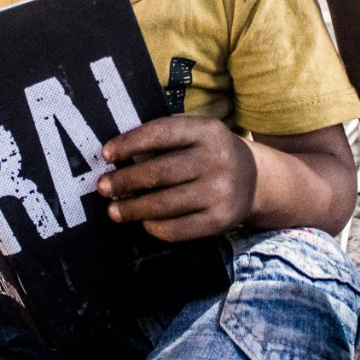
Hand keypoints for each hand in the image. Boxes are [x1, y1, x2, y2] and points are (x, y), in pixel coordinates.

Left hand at [97, 115, 256, 240]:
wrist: (256, 179)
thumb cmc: (210, 153)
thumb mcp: (196, 134)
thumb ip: (163, 140)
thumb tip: (116, 158)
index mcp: (206, 131)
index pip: (160, 134)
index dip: (129, 144)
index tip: (106, 154)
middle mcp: (216, 160)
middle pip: (159, 173)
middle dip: (124, 181)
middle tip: (103, 187)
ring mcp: (220, 192)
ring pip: (164, 204)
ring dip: (133, 208)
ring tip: (113, 210)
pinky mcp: (219, 221)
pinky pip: (178, 229)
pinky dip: (155, 227)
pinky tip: (144, 222)